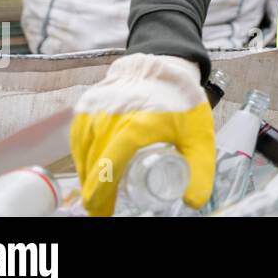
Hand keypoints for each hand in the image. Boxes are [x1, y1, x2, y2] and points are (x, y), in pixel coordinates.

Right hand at [71, 53, 214, 216]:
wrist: (165, 66)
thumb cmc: (183, 102)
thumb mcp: (199, 135)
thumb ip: (199, 170)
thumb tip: (193, 203)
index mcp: (139, 124)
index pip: (110, 163)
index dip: (101, 191)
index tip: (100, 210)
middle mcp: (112, 116)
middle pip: (94, 162)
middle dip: (94, 191)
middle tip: (101, 210)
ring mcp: (96, 109)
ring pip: (83, 151)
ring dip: (87, 175)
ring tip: (97, 195)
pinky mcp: (87, 105)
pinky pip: (78, 138)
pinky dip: (81, 157)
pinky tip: (89, 170)